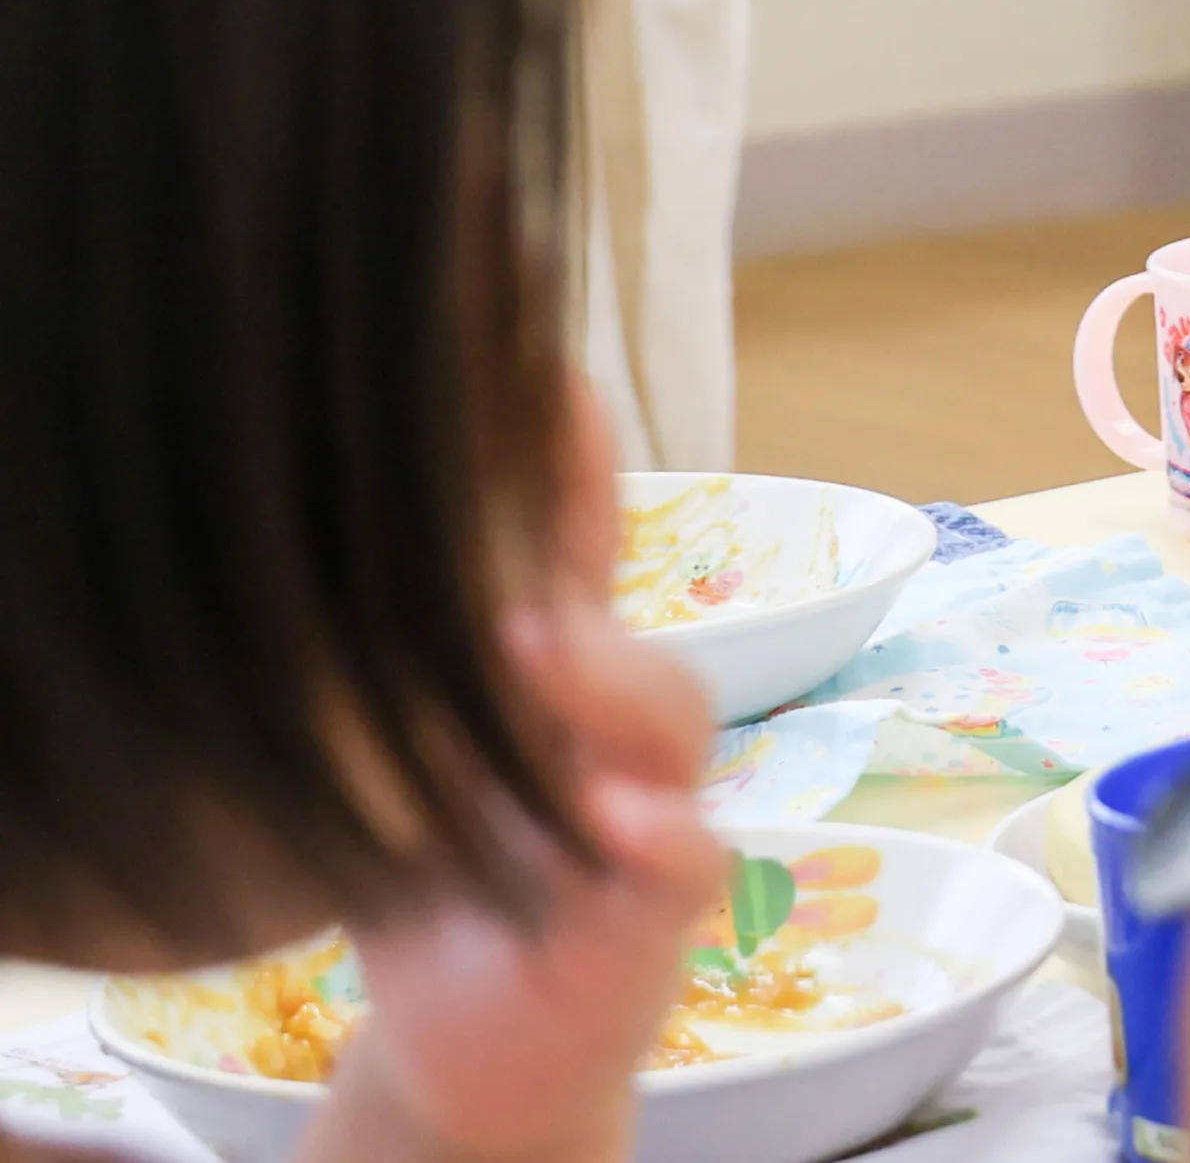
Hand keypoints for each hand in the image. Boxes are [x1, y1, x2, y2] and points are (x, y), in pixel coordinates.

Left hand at [324, 386, 720, 1162]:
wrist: (475, 1046)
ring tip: (531, 653)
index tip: (550, 367)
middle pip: (622, 620)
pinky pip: (685, 862)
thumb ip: (375, 671)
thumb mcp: (388, 766)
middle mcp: (607, 730)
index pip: (565, 550)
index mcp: (545, 681)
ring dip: (602, 686)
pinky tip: (614, 821)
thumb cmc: (431, 880)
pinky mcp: (654, 915)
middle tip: (496, 566)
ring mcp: (645, 812)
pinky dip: (659, 838)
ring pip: (669, 722)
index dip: (567, 461)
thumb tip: (281, 554)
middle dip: (571, 576)